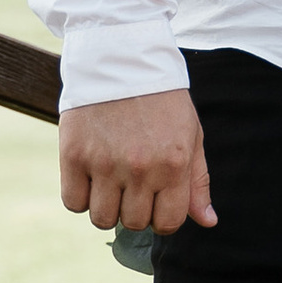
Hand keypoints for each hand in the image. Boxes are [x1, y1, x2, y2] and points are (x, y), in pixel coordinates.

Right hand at [60, 90, 215, 235]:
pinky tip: (90, 175)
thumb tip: (208, 222)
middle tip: (133, 184)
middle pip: (133, 223)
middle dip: (135, 210)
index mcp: (173, 165)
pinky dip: (81, 196)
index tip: (156, 202)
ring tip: (111, 181)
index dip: (162, 218)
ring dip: (107, 207)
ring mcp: (104, 164)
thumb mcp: (191, 135)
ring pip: (102, 219)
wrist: (122, 59)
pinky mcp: (73, 156)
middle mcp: (139, 169)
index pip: (167, 223)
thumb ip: (198, 181)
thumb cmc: (162, 100)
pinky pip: (73, 202)